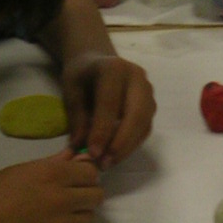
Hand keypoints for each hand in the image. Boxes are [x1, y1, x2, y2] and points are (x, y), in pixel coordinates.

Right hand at [0, 150, 103, 222]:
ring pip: (89, 217)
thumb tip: (75, 157)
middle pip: (97, 195)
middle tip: (71, 197)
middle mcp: (63, 198)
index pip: (92, 172)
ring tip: (59, 214)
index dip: (85, 175)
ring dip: (79, 214)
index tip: (76, 179)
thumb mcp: (19, 171)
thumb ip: (51, 164)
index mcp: (53, 174)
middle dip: (87, 194)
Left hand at [61, 51, 155, 168]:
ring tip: (108, 163)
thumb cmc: (81, 75)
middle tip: (104, 163)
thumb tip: (78, 149)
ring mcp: (148, 91)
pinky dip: (131, 145)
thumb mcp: (71, 91)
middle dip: (120, 142)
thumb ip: (77, 119)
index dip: (102, 130)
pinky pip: (145, 129)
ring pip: (144, 124)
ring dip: (127, 147)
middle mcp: (137, 78)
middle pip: (136, 114)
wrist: (96, 60)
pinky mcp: (150, 105)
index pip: (110, 103)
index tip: (92, 153)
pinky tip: (116, 155)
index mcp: (113, 68)